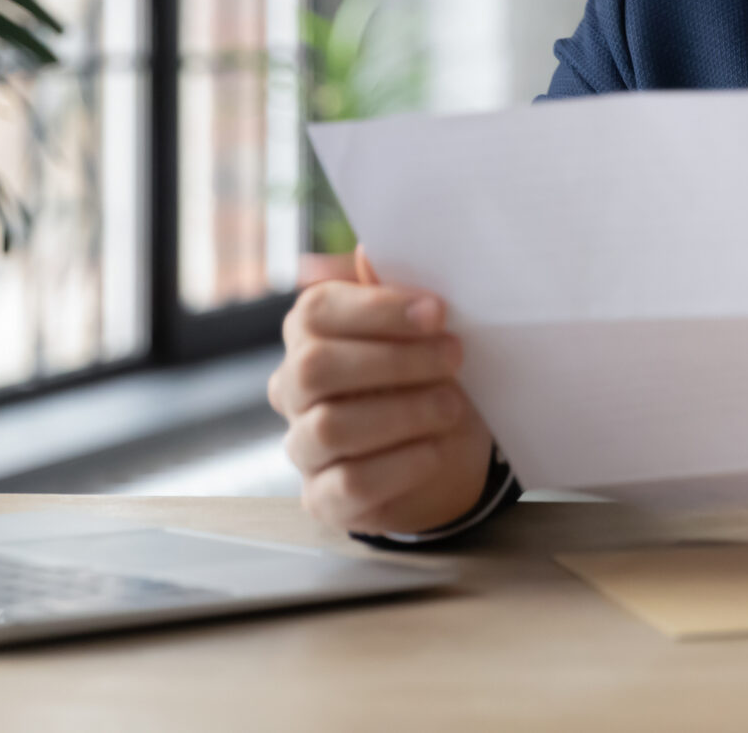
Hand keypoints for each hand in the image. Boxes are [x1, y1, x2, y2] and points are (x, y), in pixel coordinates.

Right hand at [267, 248, 496, 535]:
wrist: (448, 454)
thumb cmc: (430, 376)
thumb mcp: (424, 331)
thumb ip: (396, 292)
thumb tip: (371, 248)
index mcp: (310, 335)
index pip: (316, 311)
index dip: (377, 309)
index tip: (438, 311)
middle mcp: (293, 389)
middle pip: (316, 368)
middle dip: (394, 360)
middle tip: (455, 356)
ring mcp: (303, 447)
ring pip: (330, 427)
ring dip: (403, 411)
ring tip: (452, 405)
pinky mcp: (323, 499)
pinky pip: (349, 482)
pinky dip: (401, 464)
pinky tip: (435, 450)